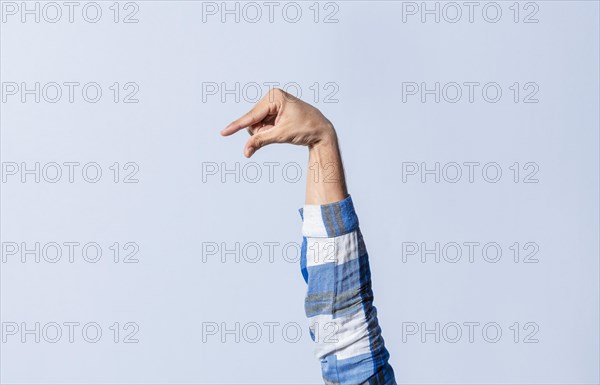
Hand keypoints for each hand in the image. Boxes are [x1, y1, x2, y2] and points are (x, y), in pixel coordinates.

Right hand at [221, 88, 335, 157]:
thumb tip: (246, 151)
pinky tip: (281, 130)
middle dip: (262, 131)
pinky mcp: (274, 111)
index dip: (237, 126)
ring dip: (266, 132)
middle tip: (278, 133)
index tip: (223, 133)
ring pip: (257, 124)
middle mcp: (272, 97)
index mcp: (274, 97)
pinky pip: (263, 125)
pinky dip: (268, 131)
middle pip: (253, 120)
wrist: (322, 131)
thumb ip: (261, 141)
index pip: (252, 116)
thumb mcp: (281, 135)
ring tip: (282, 131)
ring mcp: (273, 104)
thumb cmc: (306, 128)